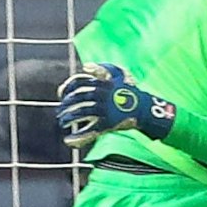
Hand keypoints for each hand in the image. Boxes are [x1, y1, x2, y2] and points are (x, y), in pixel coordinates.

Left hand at [56, 63, 175, 149]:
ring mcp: (105, 110)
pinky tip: (68, 141)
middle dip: (66, 104)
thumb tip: (86, 66)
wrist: (146, 109)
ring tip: (62, 122)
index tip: (62, 93)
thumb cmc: (130, 91)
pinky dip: (79, 138)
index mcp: (103, 83)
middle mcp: (103, 95)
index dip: (67, 87)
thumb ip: (102, 69)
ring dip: (68, 118)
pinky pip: (91, 132)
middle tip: (60, 111)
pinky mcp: (108, 124)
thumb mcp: (120, 74)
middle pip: (77, 97)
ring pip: (81, 112)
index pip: (79, 81)